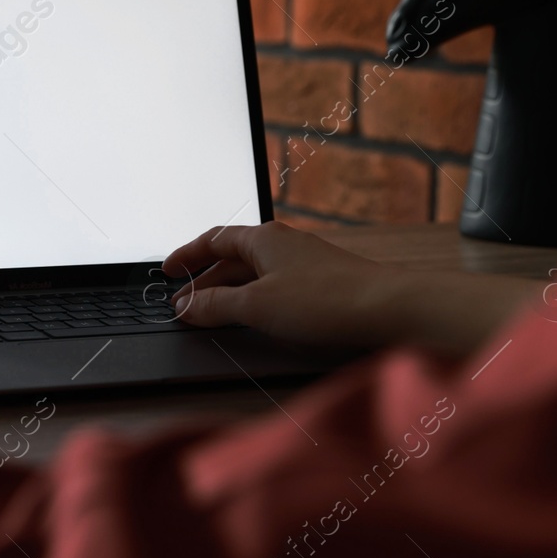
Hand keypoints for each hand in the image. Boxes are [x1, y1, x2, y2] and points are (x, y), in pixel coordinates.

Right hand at [162, 221, 542, 356]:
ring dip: (230, 292)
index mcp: (263, 238)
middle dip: (205, 280)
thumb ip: (215, 306)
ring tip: (212, 315)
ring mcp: (304, 263)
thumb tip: (184, 307)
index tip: (167, 271)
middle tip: (184, 303)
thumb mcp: (256, 306)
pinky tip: (255, 319)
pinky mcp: (322, 284)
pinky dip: (254, 300)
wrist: (389, 308)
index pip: (213, 240)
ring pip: (255, 274)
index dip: (187, 256)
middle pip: (233, 257)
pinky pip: (275, 286)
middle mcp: (283, 244)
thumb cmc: (326, 300)